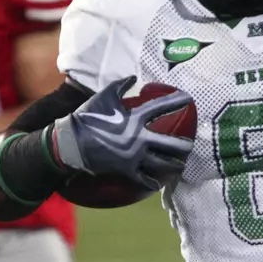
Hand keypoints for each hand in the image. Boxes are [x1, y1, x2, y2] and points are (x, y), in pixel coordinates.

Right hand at [51, 76, 194, 189]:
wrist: (72, 143)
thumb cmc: (88, 117)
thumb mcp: (104, 96)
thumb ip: (121, 85)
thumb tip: (134, 78)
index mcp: (135, 118)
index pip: (161, 107)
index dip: (176, 101)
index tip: (188, 98)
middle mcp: (140, 138)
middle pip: (170, 144)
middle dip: (184, 145)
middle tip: (191, 145)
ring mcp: (134, 157)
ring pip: (162, 164)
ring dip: (174, 165)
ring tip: (181, 165)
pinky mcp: (127, 171)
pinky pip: (144, 179)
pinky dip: (153, 182)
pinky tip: (159, 183)